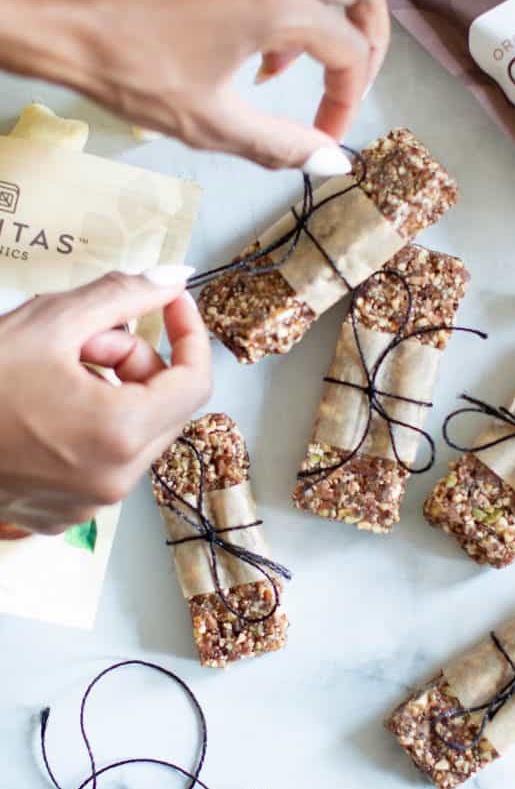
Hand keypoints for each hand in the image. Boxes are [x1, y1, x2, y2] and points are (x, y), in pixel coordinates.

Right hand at [0, 269, 210, 534]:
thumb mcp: (48, 322)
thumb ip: (123, 294)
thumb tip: (176, 275)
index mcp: (120, 435)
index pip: (195, 381)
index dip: (190, 333)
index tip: (174, 303)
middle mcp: (115, 481)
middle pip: (165, 405)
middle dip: (136, 358)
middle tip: (85, 336)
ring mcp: (89, 503)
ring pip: (135, 431)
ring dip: (111, 388)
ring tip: (56, 367)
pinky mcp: (65, 513)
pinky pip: (105, 458)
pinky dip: (91, 422)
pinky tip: (44, 403)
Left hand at [41, 0, 389, 167]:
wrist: (62, 16)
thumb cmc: (130, 67)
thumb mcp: (213, 122)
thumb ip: (282, 145)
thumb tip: (332, 161)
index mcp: (280, 1)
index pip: (352, 52)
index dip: (348, 102)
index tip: (326, 136)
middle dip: (367, 43)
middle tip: (345, 86)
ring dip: (322, 23)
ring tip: (280, 74)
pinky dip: (287, 2)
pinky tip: (249, 44)